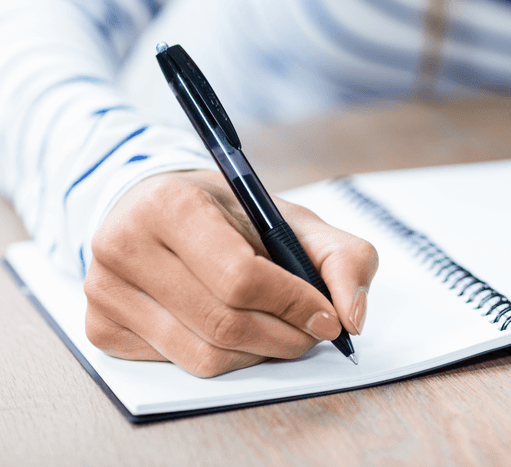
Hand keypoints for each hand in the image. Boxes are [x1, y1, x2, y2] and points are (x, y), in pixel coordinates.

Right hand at [84, 170, 377, 376]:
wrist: (158, 208)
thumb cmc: (230, 214)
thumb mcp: (290, 217)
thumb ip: (341, 255)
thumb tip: (352, 317)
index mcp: (170, 204)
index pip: (239, 277)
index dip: (293, 304)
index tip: (327, 317)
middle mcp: (124, 246)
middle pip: (223, 323)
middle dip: (284, 336)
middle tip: (313, 332)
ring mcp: (104, 291)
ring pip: (202, 356)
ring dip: (258, 353)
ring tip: (281, 332)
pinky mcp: (100, 329)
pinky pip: (178, 365)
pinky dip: (223, 358)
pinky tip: (235, 332)